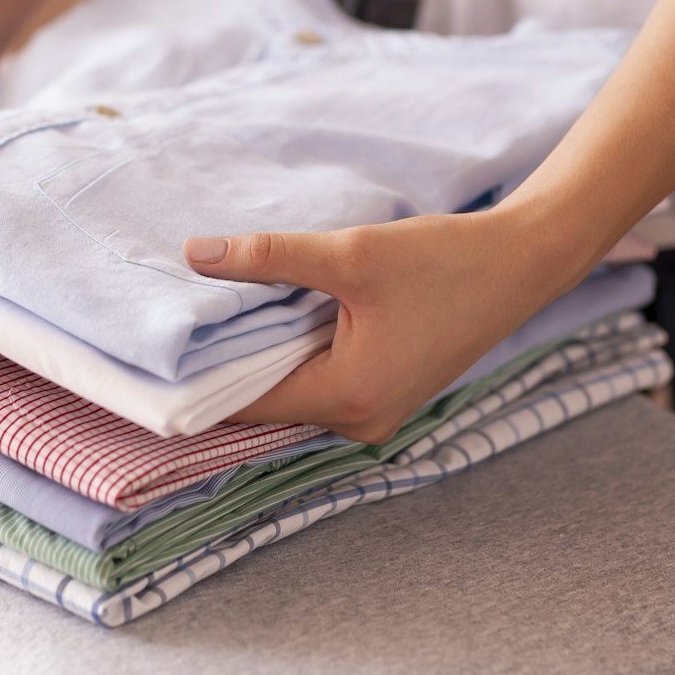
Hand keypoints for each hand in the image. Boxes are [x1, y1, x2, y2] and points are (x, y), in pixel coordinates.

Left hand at [184, 208, 574, 442]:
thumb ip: (270, 257)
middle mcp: (361, 422)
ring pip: (294, 392)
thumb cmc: (444, 260)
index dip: (199, 377)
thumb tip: (195, 253)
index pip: (248, 403)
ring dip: (263, 358)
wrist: (521, 263)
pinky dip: (295, 354)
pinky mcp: (386, 393)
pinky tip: (271, 317)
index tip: (152, 354)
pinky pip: (321, 383)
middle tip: (174, 325)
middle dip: (226, 365)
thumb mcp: (350, 253)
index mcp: (349, 398)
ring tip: (215, 316)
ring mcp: (376, 413)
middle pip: (268, 403)